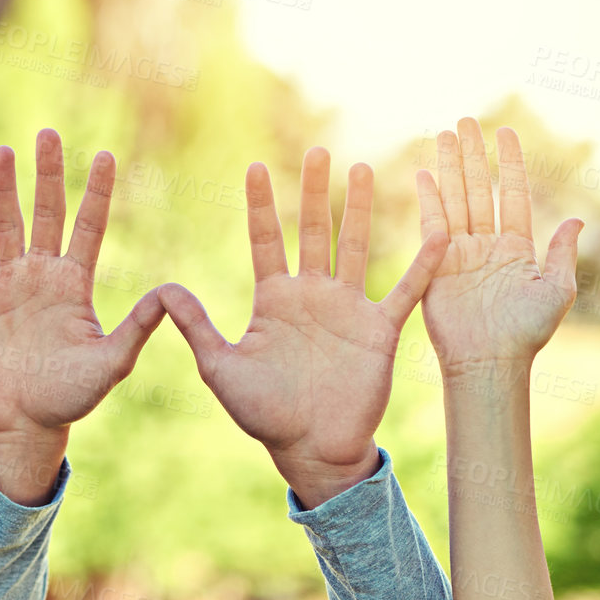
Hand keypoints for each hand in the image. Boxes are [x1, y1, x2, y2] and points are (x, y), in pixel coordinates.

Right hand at [0, 130, 163, 504]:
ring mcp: (7, 286)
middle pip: (45, 213)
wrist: (24, 424)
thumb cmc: (71, 399)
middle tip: (49, 133)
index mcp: (74, 285)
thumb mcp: (110, 364)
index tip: (106, 155)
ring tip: (4, 151)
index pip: (88, 227)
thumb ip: (137, 328)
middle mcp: (41, 276)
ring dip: (3, 189)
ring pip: (4, 226)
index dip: (97, 192)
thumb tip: (171, 293)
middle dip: (48, 174)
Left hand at [159, 149, 447, 507]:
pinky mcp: (379, 328)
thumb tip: (161, 289)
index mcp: (274, 301)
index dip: (261, 206)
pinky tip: (438, 232)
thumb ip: (196, 327)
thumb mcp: (221, 368)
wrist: (313, 449)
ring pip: (354, 246)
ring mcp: (347, 309)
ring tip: (360, 168)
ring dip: (358, 209)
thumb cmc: (264, 414)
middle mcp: (312, 296)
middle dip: (313, 192)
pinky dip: (422, 263)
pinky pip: (405, 289)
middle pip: (312, 232)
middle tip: (316, 150)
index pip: (265, 241)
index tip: (254, 167)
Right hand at [417, 120, 581, 371]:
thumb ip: (560, 252)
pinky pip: (431, 225)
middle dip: (471, 155)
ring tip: (445, 134)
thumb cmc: (527, 333)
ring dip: (449, 167)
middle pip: (477, 189)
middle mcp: (485, 245)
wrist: (491, 362)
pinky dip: (428, 199)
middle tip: (466, 121)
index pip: (509, 194)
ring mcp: (458, 253)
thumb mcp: (557, 290)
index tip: (504, 132)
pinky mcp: (436, 265)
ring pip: (454, 199)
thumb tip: (576, 221)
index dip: (507, 163)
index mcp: (515, 248)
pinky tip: (424, 174)